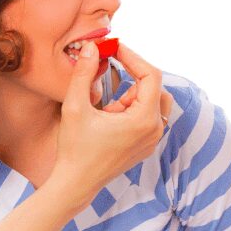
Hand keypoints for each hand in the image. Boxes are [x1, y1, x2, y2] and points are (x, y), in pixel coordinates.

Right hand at [52, 41, 173, 204]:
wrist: (76, 183)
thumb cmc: (75, 148)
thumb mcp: (75, 106)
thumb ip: (83, 74)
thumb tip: (91, 47)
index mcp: (144, 120)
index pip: (151, 75)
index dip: (133, 57)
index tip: (114, 47)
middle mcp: (155, 130)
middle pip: (155, 87)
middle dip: (133, 75)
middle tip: (110, 68)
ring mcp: (153, 139)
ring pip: (153, 101)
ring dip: (132, 94)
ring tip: (106, 106)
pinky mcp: (146, 144)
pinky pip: (148, 116)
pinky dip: (132, 108)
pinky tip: (109, 116)